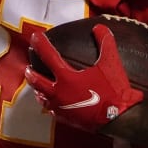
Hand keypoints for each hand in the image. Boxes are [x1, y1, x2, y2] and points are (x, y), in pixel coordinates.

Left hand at [24, 24, 142, 131]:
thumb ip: (105, 43)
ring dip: (37, 89)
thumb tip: (100, 28)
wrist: (119, 119)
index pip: (48, 56)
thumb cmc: (113, 91)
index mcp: (67, 77)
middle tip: (28, 66)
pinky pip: (52, 111)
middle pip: (37, 80)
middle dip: (31, 72)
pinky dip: (49, 104)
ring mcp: (61, 107)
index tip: (35, 36)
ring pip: (42, 98)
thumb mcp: (111, 63)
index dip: (40, 44)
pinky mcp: (67, 119)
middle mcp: (59, 92)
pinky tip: (51, 103)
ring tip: (36, 86)